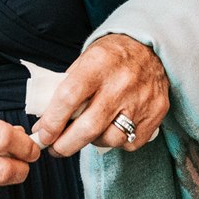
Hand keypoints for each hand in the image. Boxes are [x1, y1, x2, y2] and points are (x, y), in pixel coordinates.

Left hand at [30, 33, 169, 157]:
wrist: (151, 48)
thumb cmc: (110, 57)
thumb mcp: (85, 60)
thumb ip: (66, 90)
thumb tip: (45, 126)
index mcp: (98, 64)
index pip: (69, 97)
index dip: (52, 121)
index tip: (42, 135)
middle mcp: (121, 83)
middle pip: (89, 126)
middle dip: (66, 145)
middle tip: (55, 149)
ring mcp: (141, 99)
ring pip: (111, 139)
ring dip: (92, 142)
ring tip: (87, 134)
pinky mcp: (156, 112)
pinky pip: (131, 142)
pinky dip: (117, 141)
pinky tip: (112, 129)